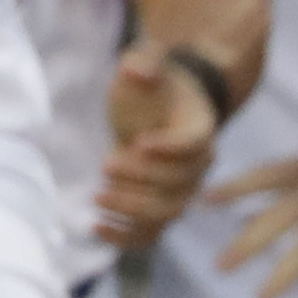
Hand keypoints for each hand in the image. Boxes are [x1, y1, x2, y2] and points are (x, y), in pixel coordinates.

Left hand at [95, 41, 224, 246]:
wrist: (161, 106)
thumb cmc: (154, 84)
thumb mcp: (148, 61)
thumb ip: (144, 62)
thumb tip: (135, 71)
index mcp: (200, 129)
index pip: (192, 145)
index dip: (169, 147)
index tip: (138, 141)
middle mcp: (198, 165)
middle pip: (177, 183)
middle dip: (140, 177)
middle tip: (106, 163)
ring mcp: (181, 190)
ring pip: (166, 213)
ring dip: (132, 208)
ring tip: (98, 195)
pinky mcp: (161, 207)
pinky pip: (150, 233)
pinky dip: (125, 237)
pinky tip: (96, 227)